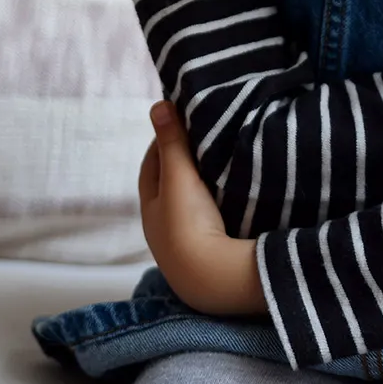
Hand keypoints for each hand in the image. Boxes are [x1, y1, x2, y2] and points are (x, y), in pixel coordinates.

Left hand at [138, 101, 267, 316]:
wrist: (212, 278)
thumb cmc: (189, 224)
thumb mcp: (179, 176)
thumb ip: (172, 141)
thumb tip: (158, 104)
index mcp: (150, 208)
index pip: (151, 166)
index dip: (162, 142)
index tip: (181, 122)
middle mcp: (161, 228)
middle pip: (169, 188)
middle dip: (182, 164)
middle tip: (204, 141)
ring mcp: (185, 245)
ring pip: (189, 207)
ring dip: (201, 187)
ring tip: (221, 166)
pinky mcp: (208, 257)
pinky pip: (209, 222)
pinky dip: (216, 206)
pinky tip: (232, 200)